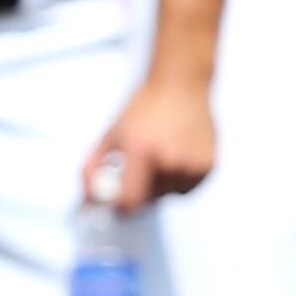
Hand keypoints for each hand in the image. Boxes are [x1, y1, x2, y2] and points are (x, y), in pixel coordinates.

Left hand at [88, 72, 215, 207]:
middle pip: (148, 201)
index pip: (129, 202)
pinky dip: (178, 180)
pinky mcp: (208, 166)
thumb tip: (87, 200)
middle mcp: (170, 161)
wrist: (181, 87)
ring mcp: (192, 165)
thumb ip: (93, 169)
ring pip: (168, 195)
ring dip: (159, 185)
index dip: (118, 208)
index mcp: (142, 152)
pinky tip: (176, 155)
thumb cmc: (143, 109)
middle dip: (138, 191)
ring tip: (159, 155)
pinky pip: (186, 189)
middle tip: (138, 167)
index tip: (114, 203)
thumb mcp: (110, 135)